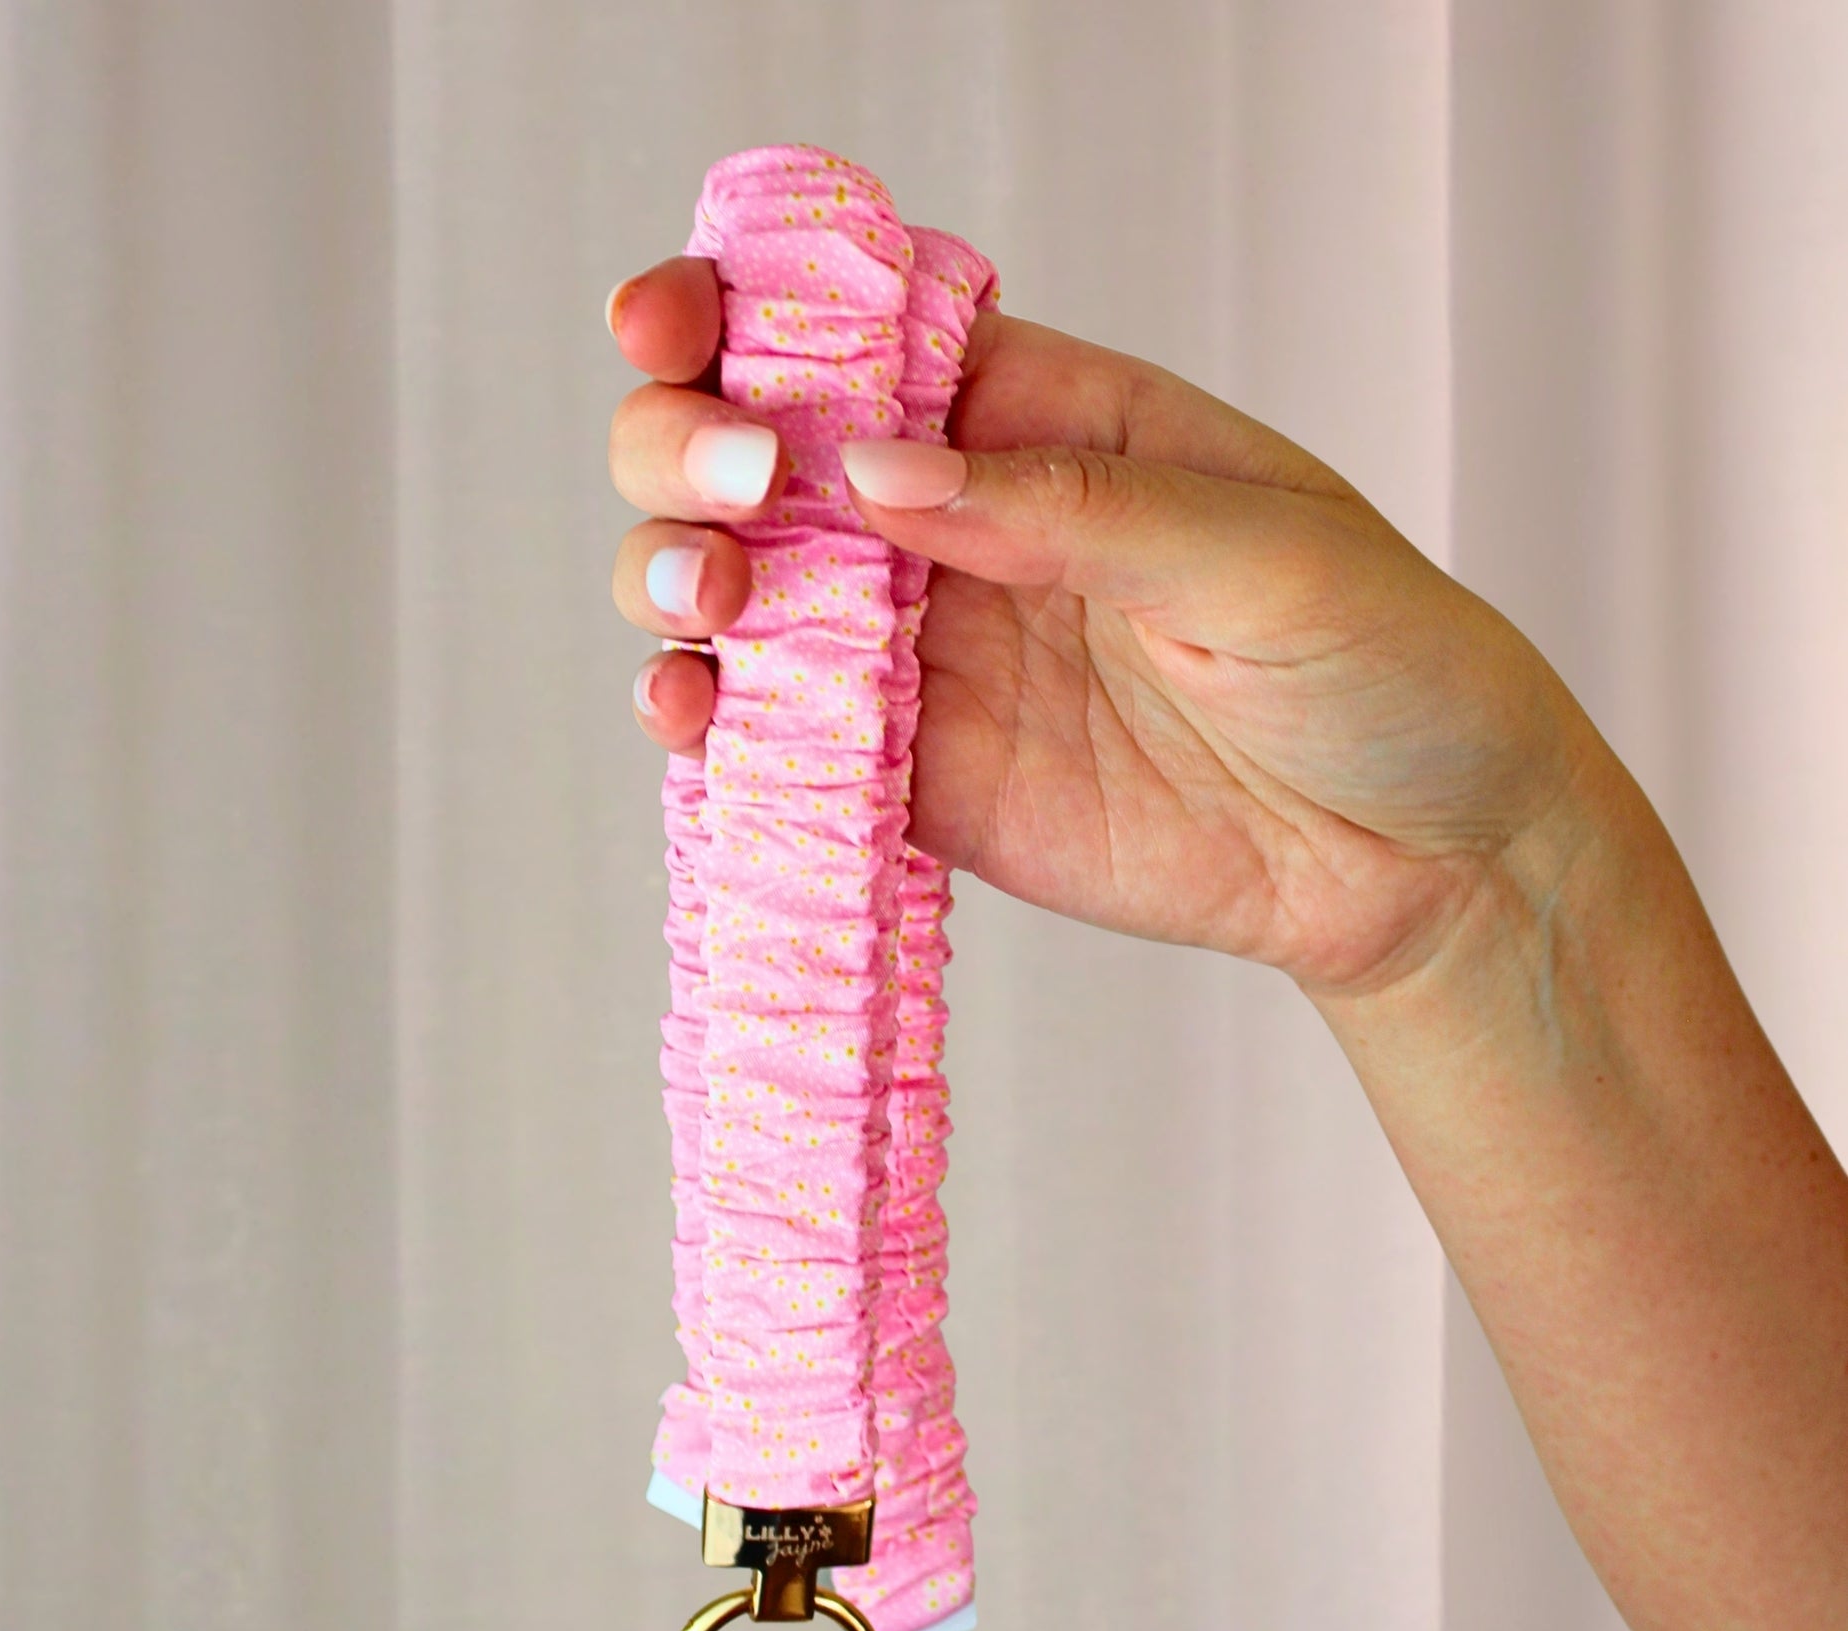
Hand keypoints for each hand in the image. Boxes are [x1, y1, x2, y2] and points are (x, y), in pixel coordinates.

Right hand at [607, 256, 1608, 998]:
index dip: (735, 314)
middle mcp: (949, 526)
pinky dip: (705, 727)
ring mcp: (919, 658)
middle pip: (749, 452)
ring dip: (669, 580)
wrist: (1418, 858)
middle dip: (684, 450)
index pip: (849, 334)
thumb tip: (876, 473)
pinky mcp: (914, 782)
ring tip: (711, 606)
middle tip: (739, 490)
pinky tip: (696, 718)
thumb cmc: (1380, 663)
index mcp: (1034, 417)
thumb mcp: (1258, 549)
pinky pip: (774, 746)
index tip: (673, 329)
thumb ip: (1068, 505)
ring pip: (731, 594)